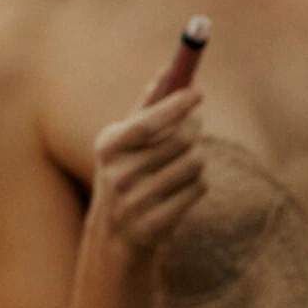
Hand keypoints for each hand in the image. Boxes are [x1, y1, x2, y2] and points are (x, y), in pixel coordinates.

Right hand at [85, 75, 205, 254]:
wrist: (113, 237)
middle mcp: (116, 175)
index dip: (175, 105)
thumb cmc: (127, 173)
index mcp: (108, 147)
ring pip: (195, 162)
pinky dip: (197, 184)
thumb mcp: (127, 141)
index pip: (146, 122)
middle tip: (195, 123)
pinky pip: (198, 188)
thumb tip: (168, 69)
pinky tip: (180, 191)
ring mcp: (133, 203)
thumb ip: (147, 106)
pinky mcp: (153, 226)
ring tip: (181, 165)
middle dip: (195, 128)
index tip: (197, 92)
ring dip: (197, 158)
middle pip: (181, 139)